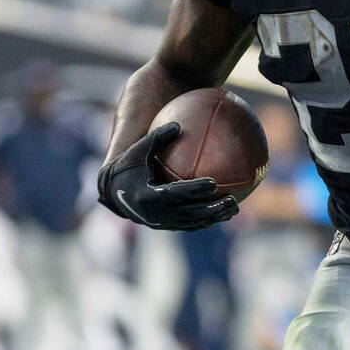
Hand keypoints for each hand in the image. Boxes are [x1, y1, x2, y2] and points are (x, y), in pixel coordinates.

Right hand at [97, 122, 237, 230]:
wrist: (114, 193)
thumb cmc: (128, 166)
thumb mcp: (138, 150)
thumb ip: (157, 137)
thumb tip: (178, 124)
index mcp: (148, 195)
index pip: (176, 193)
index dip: (195, 189)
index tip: (214, 183)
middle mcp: (156, 213)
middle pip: (190, 213)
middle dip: (212, 209)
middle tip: (232, 200)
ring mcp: (162, 222)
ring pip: (193, 222)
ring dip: (214, 217)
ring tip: (234, 208)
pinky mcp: (166, 226)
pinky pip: (190, 224)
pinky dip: (206, 220)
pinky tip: (223, 212)